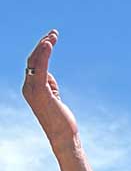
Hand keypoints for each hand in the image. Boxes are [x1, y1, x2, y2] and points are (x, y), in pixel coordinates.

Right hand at [22, 29, 78, 153]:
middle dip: (43, 45)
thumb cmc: (61, 121)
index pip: (34, 64)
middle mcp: (28, 87)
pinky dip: (43, 55)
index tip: (51, 39)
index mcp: (31, 88)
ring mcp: (33, 89)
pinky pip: (40, 69)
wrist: (63, 137)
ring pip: (35, 61)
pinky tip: (48, 45)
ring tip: (52, 36)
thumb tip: (48, 75)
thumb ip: (50, 85)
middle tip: (54, 33)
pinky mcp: (40, 92)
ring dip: (44, 47)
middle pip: (33, 60)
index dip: (41, 51)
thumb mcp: (54, 98)